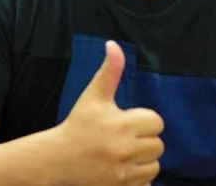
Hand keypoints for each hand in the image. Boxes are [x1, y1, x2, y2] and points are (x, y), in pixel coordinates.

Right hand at [56, 40, 164, 184]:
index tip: (127, 122)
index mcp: (121, 125)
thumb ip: (110, 71)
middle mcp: (124, 150)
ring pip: (154, 166)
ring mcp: (123, 173)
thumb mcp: (93, 96)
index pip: (157, 122)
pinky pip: (146, 183)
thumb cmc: (78, 124)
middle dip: (144, 141)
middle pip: (158, 145)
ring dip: (143, 160)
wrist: (57, 159)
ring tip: (123, 154)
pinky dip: (138, 177)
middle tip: (124, 138)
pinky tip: (121, 169)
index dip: (144, 121)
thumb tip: (114, 44)